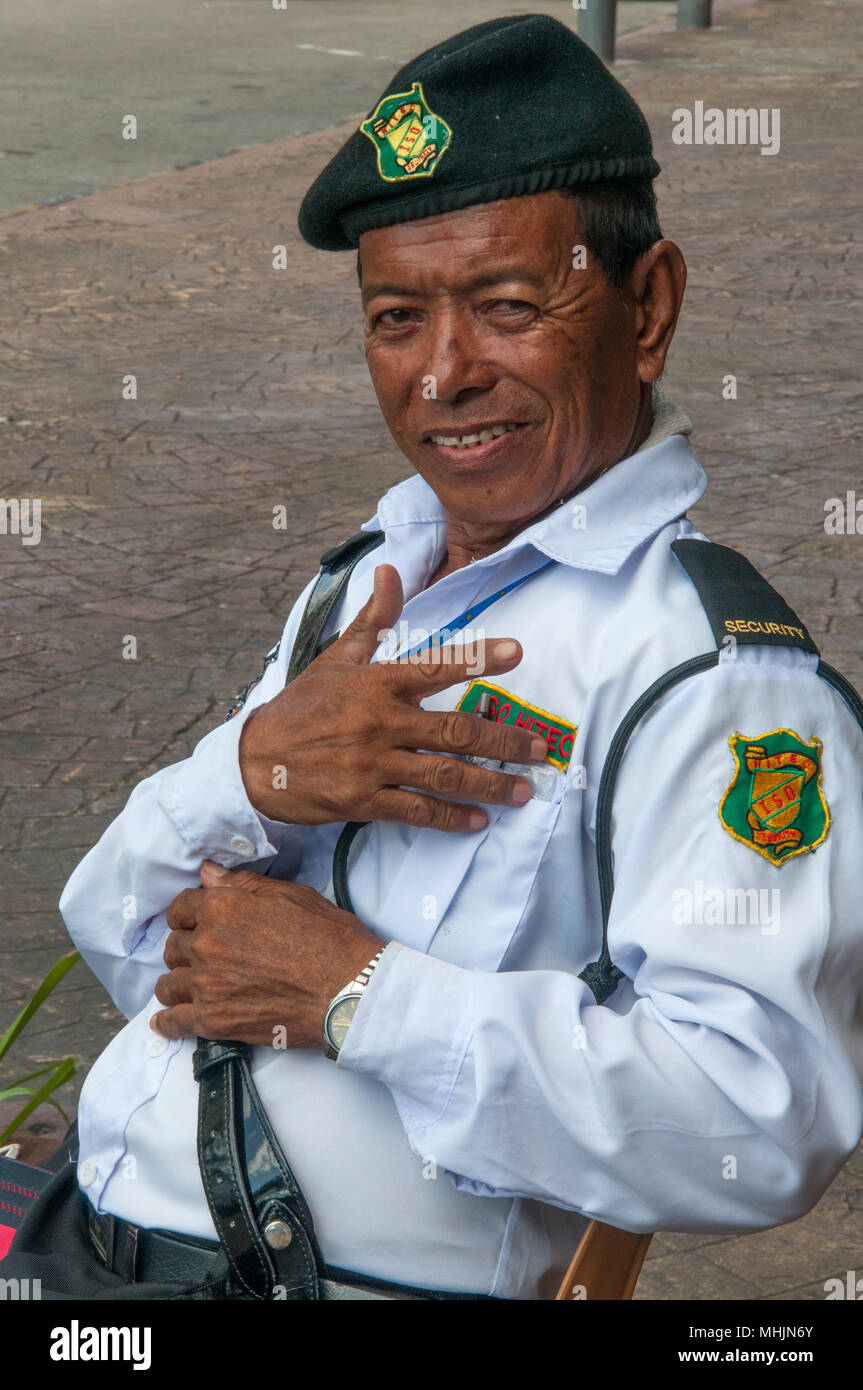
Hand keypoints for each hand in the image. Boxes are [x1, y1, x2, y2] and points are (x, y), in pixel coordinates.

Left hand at [150, 861, 381, 1046]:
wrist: (348, 988)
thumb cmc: (328, 937)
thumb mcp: (291, 895)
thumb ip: (243, 884)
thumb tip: (207, 873)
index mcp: (223, 907)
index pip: (181, 907)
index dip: (189, 915)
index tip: (196, 924)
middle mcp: (206, 943)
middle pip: (173, 946)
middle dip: (186, 948)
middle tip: (205, 956)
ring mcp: (206, 984)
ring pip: (169, 983)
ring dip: (177, 982)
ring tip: (189, 986)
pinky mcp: (213, 1021)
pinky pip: (175, 1022)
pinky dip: (168, 1022)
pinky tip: (166, 1022)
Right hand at [239, 563, 548, 831]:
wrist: (255, 762)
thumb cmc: (302, 707)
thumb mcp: (336, 658)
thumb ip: (373, 619)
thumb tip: (391, 570)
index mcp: (377, 683)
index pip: (436, 666)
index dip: (479, 659)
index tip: (517, 654)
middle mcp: (379, 722)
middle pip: (455, 732)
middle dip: (504, 741)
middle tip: (539, 749)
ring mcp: (372, 764)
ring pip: (442, 776)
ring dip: (489, 784)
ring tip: (522, 791)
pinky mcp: (363, 800)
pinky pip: (415, 810)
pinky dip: (449, 817)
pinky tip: (477, 820)